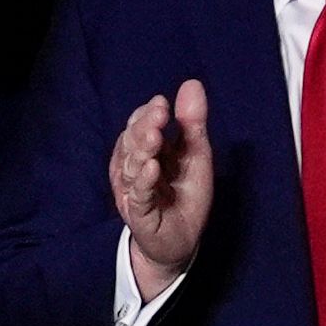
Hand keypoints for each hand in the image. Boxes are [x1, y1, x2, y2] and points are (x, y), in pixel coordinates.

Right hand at [109, 79, 215, 296]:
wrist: (182, 242)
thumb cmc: (185, 197)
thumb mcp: (196, 155)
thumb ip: (192, 123)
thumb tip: (192, 83)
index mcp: (146, 150)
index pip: (139, 125)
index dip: (147, 114)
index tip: (162, 105)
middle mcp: (133, 167)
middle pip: (131, 141)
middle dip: (144, 127)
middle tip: (159, 115)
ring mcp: (132, 190)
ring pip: (130, 166)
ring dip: (141, 150)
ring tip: (155, 138)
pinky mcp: (138, 214)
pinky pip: (137, 196)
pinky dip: (142, 182)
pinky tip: (151, 169)